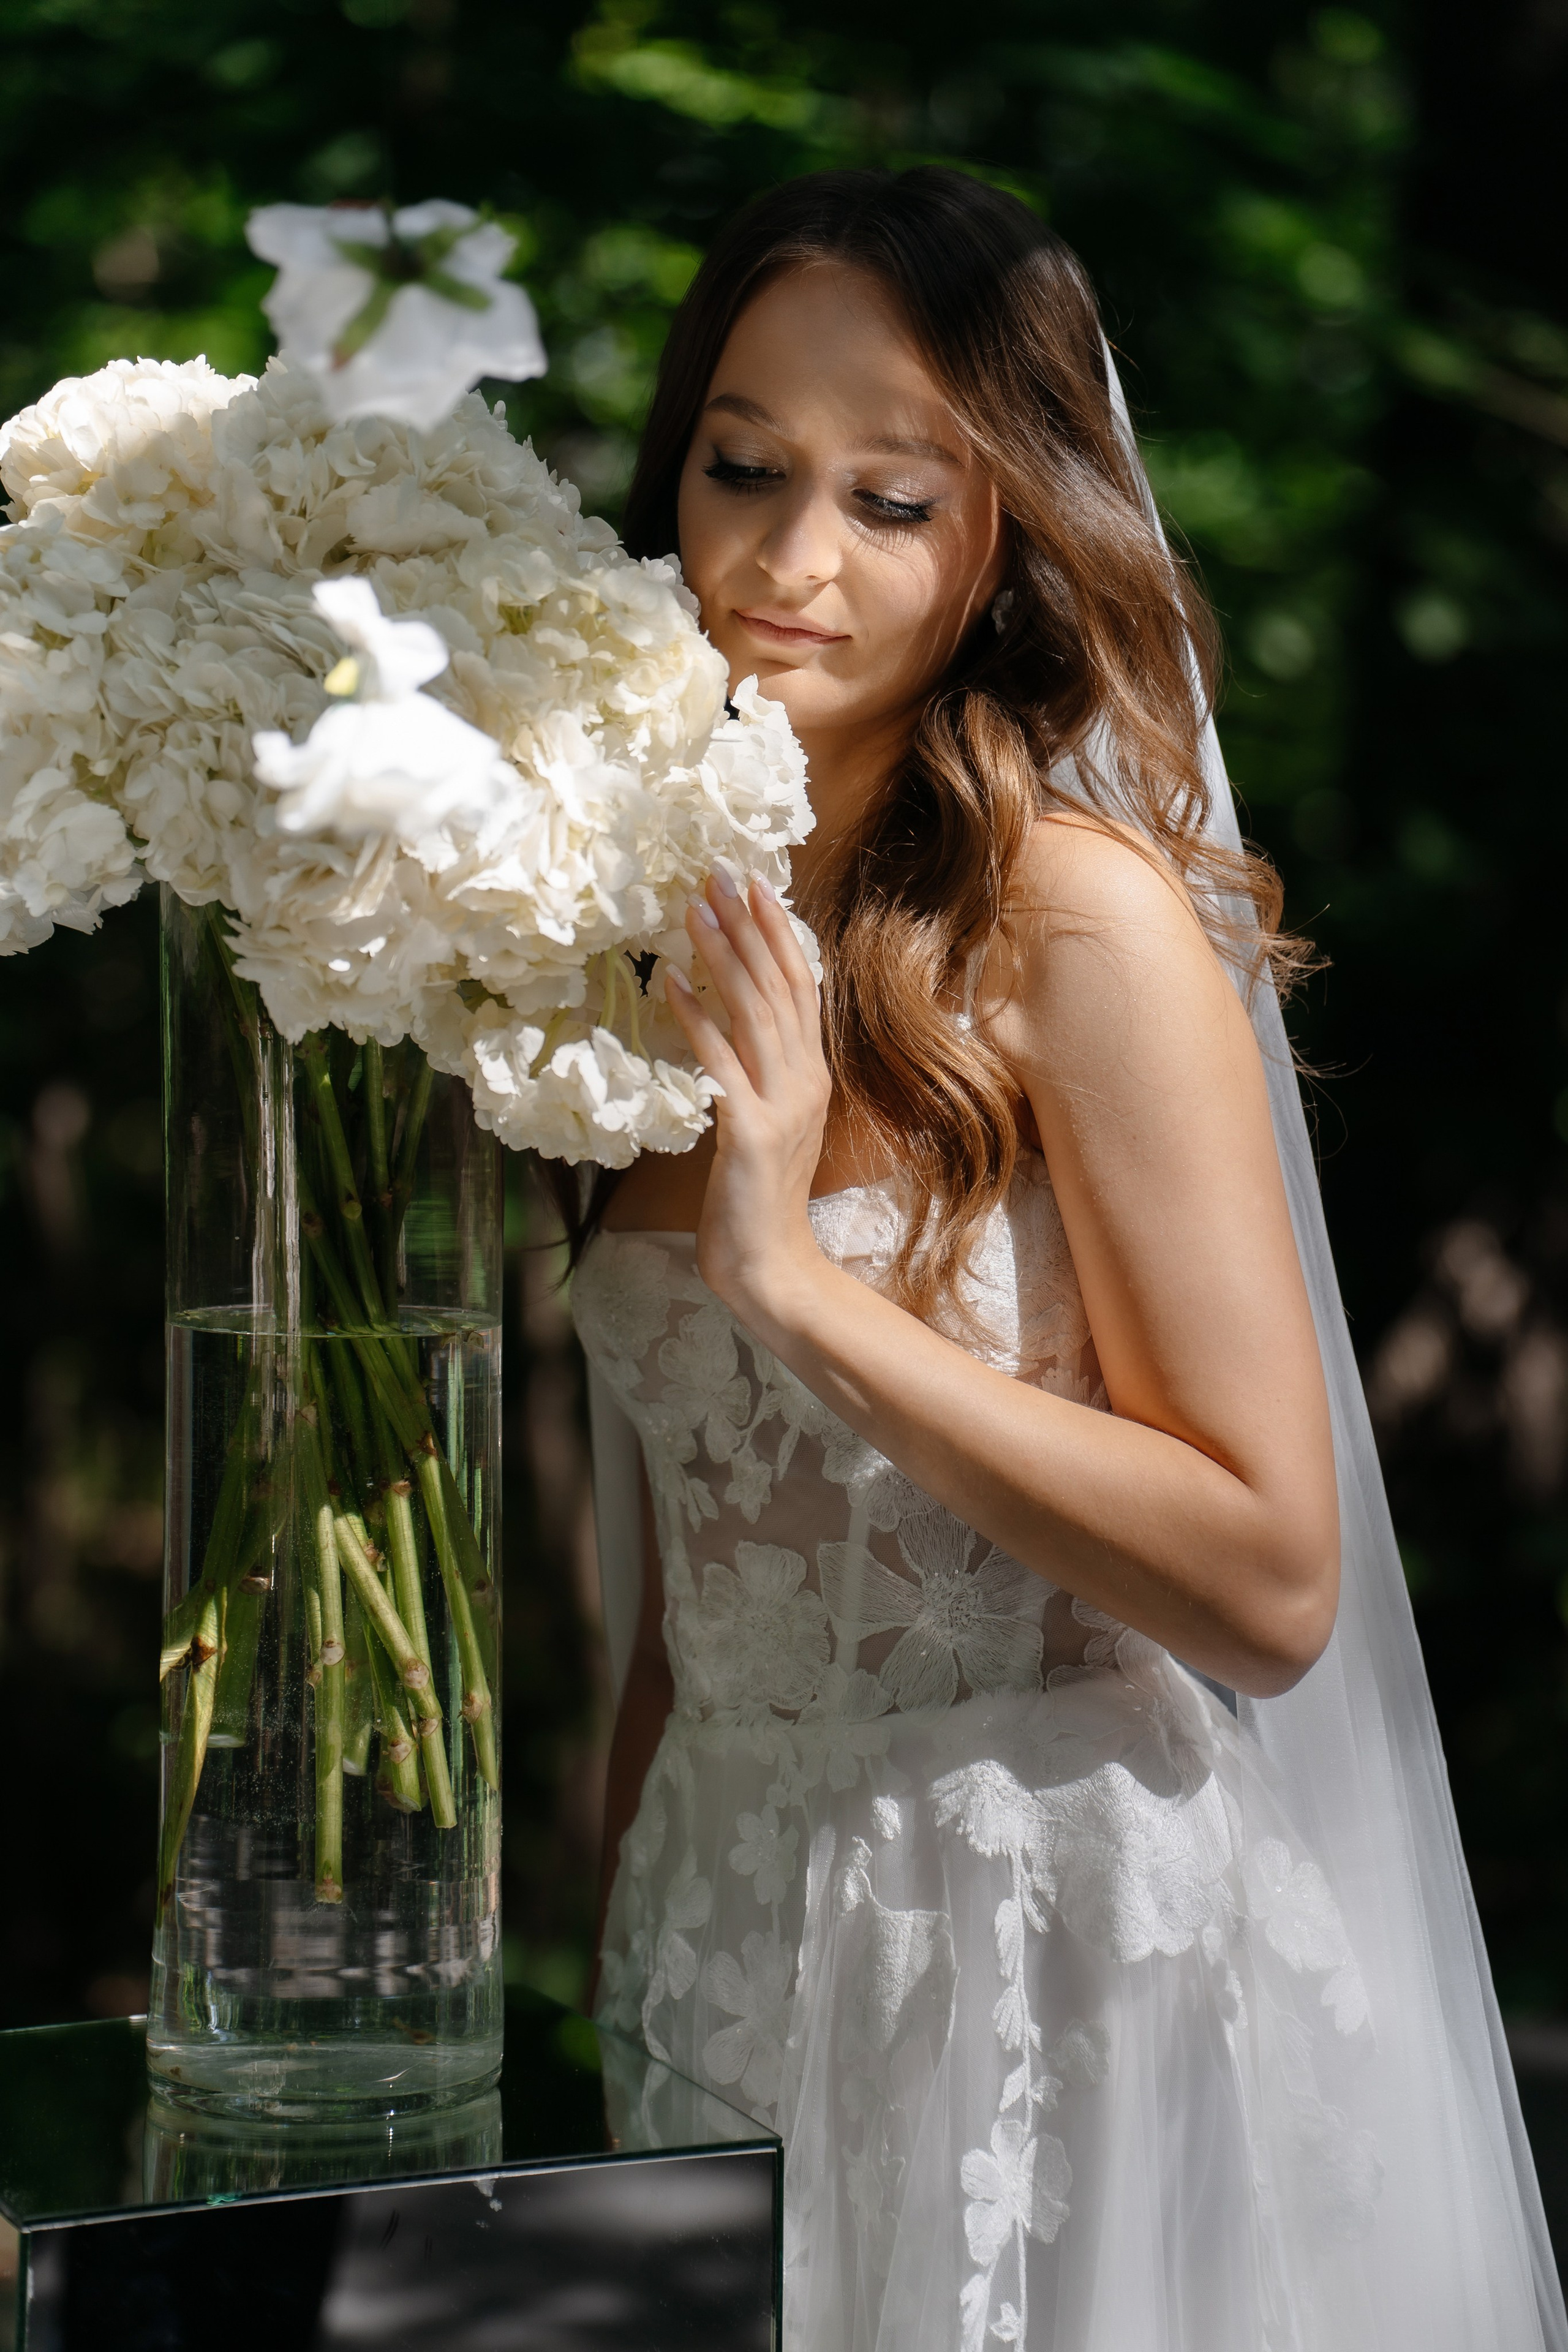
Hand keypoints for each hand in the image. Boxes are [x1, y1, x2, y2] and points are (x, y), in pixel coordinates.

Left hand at [663, 870, 832, 1323]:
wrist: (771, 1266)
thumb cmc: (758, 1201)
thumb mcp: (766, 1125)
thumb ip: (755, 1076)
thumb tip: (724, 1027)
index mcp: (812, 1076)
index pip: (801, 988)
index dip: (779, 935)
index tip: (754, 887)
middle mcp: (805, 1081)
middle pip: (780, 985)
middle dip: (750, 925)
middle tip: (720, 872)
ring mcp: (782, 1104)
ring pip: (754, 1012)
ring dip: (722, 954)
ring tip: (693, 908)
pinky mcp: (750, 1131)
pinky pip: (720, 1061)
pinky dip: (696, 1017)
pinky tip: (670, 980)